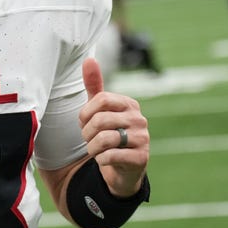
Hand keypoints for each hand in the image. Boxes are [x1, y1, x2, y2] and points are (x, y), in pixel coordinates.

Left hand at [79, 57, 148, 196]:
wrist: (123, 167)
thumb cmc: (110, 133)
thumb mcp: (100, 109)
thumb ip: (94, 85)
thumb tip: (88, 59)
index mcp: (129, 104)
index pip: (101, 99)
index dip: (85, 113)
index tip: (84, 122)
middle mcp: (139, 119)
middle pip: (100, 120)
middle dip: (86, 133)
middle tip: (89, 139)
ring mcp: (143, 138)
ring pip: (104, 139)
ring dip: (92, 148)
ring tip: (96, 150)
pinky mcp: (141, 158)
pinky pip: (111, 156)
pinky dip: (101, 160)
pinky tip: (106, 160)